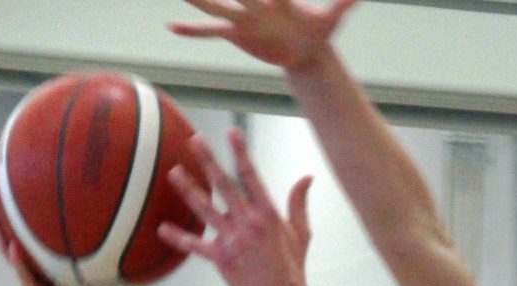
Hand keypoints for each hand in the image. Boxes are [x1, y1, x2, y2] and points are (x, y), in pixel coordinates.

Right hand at [0, 189, 101, 285]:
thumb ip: (94, 263)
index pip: (28, 236)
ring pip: (8, 251)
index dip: (20, 217)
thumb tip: (113, 242)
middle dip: (0, 215)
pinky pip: (24, 275)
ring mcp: (30, 281)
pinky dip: (18, 262)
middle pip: (10, 236)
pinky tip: (14, 247)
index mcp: (42, 266)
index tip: (17, 191)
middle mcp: (32, 270)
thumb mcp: (90, 282)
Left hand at [159, 131, 312, 285]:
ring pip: (206, 209)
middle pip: (225, 185)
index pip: (251, 176)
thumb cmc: (292, 268)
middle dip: (209, 160)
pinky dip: (179, 238)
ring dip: (189, 189)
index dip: (241, 152)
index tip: (232, 132)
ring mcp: (234, 240)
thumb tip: (307, 177)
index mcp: (268, 213)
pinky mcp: (222, 259)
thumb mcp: (301, 233)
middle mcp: (249, 223)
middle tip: (195, 140)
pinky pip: (197, 246)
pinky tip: (162, 229)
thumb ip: (299, 203)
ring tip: (174, 172)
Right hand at [168, 0, 360, 71]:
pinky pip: (210, 32)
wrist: (306, 49)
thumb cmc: (317, 30)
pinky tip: (172, 27)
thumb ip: (344, 3)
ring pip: (214, 5)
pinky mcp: (235, 33)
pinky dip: (192, 31)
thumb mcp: (332, 19)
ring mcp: (242, 17)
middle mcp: (254, 3)